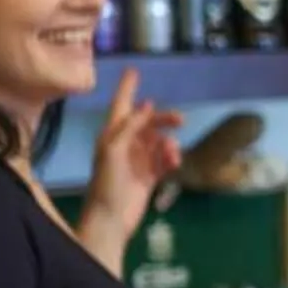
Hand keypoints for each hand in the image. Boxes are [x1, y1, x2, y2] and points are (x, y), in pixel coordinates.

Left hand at [77, 68, 182, 261]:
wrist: (111, 218)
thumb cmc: (107, 182)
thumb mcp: (114, 149)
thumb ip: (131, 126)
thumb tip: (148, 105)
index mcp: (112, 135)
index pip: (121, 105)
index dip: (127, 88)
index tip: (133, 70)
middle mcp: (126, 144)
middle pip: (148, 122)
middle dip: (163, 119)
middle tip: (180, 120)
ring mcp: (139, 160)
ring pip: (160, 141)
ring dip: (169, 144)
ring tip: (172, 155)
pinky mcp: (150, 175)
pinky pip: (165, 159)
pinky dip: (172, 158)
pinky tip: (173, 164)